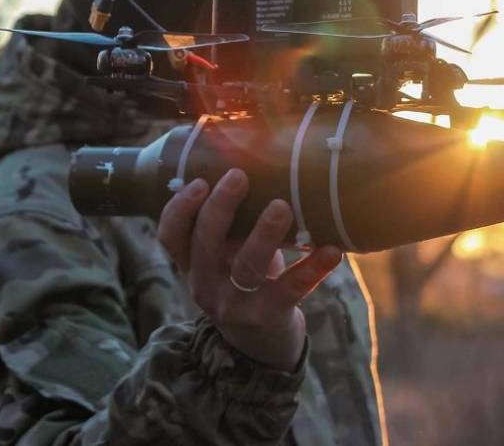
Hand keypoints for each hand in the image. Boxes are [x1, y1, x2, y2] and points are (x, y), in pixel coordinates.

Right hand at [157, 168, 343, 371]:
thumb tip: (255, 157)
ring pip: (246, 267)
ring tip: (282, 207)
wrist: (262, 346)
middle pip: (204, 244)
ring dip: (263, 234)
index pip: (170, 236)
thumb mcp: (228, 256)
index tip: (198, 181)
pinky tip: (333, 250)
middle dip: (220, 208)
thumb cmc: (247, 281)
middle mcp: (206, 285)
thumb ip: (232, 224)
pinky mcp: (269, 317)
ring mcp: (236, 305)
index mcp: (193, 265)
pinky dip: (312, 268)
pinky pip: (290, 290)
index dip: (179, 209)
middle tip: (239, 176)